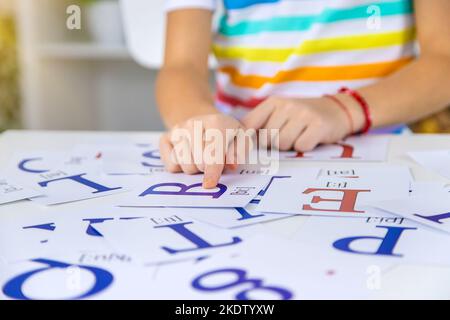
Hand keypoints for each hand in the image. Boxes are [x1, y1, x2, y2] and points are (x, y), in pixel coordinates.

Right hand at [159, 113, 244, 188]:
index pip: (213, 152)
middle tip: (212, 162)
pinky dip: (179, 168)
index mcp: (216, 121)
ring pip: (184, 164)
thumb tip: (232, 164)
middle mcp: (194, 122)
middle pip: (198, 161)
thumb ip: (240, 152)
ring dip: (194, 169)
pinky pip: (171, 165)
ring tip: (200, 159)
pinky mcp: (165, 138)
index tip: (209, 184)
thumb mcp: (242, 140)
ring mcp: (177, 129)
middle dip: (207, 168)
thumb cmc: (227, 135)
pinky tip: (188, 158)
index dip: (212, 171)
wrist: (206, 123)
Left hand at [241, 96, 364, 151]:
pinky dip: (304, 147)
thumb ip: (259, 124)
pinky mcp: (318, 125)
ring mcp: (303, 114)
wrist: (337, 109)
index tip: (249, 148)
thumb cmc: (302, 117)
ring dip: (289, 146)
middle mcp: (286, 105)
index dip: (246, 140)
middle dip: (273, 145)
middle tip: (286, 137)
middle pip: (266, 139)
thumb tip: (238, 143)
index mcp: (272, 103)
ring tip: (298, 136)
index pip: (248, 125)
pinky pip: (301, 146)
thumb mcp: (279, 113)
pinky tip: (310, 138)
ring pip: (282, 144)